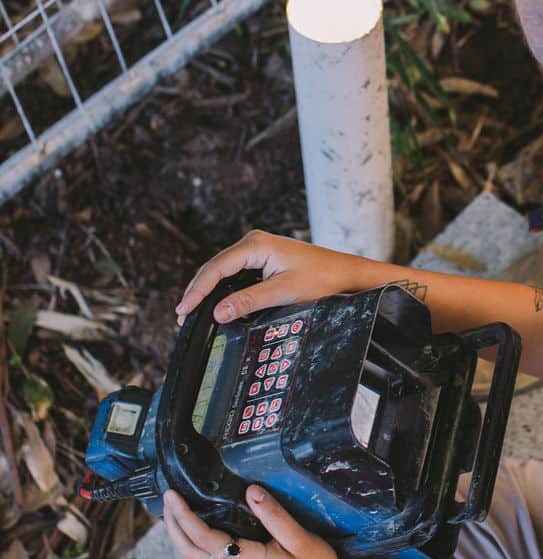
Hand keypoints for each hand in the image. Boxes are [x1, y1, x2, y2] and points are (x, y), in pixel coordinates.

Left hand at [163, 485, 347, 558]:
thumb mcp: (300, 539)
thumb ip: (274, 515)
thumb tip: (250, 491)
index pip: (204, 537)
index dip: (185, 515)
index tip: (174, 495)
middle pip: (190, 550)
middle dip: (174, 525)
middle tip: (166, 499)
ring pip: (196, 558)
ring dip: (181, 535)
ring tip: (174, 512)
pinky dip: (193, 544)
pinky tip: (196, 532)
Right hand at [176, 229, 367, 325]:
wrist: (345, 275)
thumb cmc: (322, 278)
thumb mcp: (284, 293)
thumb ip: (248, 301)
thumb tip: (218, 313)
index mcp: (256, 244)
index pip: (216, 268)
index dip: (197, 291)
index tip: (184, 310)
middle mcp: (254, 243)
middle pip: (215, 268)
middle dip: (198, 291)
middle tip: (182, 315)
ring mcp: (257, 250)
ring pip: (222, 271)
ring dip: (208, 290)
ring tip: (192, 311)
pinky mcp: (263, 260)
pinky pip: (234, 273)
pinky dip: (222, 288)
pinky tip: (214, 302)